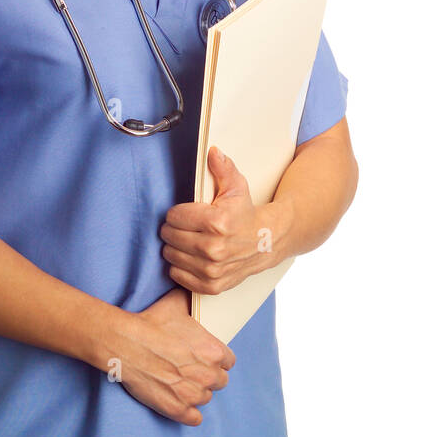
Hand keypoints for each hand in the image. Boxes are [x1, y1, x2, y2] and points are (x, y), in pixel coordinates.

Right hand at [109, 286, 235, 425]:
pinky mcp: (178, 410)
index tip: (205, 357)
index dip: (217, 359)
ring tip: (179, 382)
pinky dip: (188, 412)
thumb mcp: (176, 304)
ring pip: (205, 398)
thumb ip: (192, 300)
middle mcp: (209, 375)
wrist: (127, 343)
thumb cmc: (152, 322)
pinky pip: (195, 419)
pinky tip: (178, 401)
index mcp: (214, 351)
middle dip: (208, 376)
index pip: (229, 361)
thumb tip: (194, 291)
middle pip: (220, 382)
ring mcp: (194, 395)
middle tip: (190, 369)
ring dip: (195, 392)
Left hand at [159, 146, 293, 293]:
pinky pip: (178, 276)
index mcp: (217, 222)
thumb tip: (212, 151)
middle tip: (185, 226)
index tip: (185, 213)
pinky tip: (190, 257)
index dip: (177, 212)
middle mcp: (213, 249)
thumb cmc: (246, 213)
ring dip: (175, 247)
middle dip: (173, 228)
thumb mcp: (236, 187)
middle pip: (170, 236)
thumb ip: (222, 168)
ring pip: (171, 255)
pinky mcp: (212, 285)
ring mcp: (212, 270)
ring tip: (188, 240)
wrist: (266, 241)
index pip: (174, 216)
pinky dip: (180, 266)